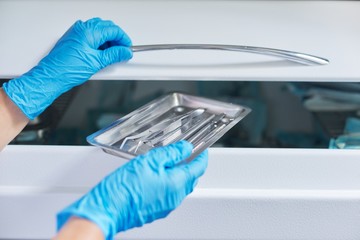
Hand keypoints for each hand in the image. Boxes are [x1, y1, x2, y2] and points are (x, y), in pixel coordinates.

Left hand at [2, 17, 131, 119]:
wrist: (52, 76)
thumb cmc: (68, 69)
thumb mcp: (97, 62)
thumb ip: (114, 55)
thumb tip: (125, 52)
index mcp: (89, 31)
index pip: (113, 30)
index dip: (123, 39)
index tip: (128, 48)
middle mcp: (82, 28)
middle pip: (107, 28)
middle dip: (117, 39)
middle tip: (122, 52)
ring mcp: (77, 32)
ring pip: (99, 31)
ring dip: (108, 41)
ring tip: (112, 55)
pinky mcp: (74, 39)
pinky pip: (90, 35)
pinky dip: (99, 42)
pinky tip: (101, 54)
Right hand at [57, 141, 207, 239]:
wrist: (107, 209)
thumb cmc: (124, 187)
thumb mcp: (149, 161)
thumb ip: (171, 153)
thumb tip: (185, 148)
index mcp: (177, 183)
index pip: (198, 168)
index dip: (202, 156)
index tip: (201, 149)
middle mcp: (174, 197)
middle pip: (191, 178)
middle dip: (191, 165)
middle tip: (185, 153)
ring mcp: (166, 205)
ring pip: (180, 186)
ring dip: (179, 174)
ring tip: (169, 162)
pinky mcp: (156, 210)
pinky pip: (169, 194)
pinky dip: (169, 183)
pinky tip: (157, 175)